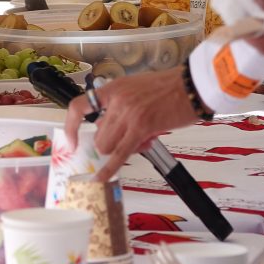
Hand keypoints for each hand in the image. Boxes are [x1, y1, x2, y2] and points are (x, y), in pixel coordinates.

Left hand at [64, 69, 195, 181]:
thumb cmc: (169, 88)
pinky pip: (120, 154)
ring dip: (120, 151)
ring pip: (108, 146)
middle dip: (110, 145)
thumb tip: (110, 132)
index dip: (71, 127)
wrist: (192, 85)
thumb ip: (119, 108)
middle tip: (130, 141)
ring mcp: (128, 114)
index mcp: (113, 89)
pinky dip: (109, 169)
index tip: (70, 142)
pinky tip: (102, 178)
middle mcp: (117, 100)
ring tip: (143, 141)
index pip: (79, 106)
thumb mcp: (136, 90)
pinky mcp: (141, 128)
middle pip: (99, 136)